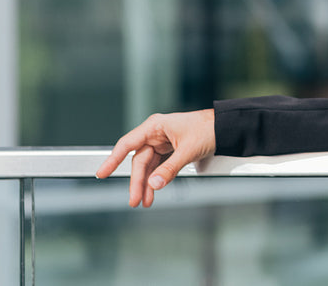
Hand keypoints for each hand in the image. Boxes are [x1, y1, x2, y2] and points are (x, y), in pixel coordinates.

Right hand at [95, 108, 214, 207]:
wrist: (225, 128)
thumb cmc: (208, 129)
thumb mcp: (189, 150)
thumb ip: (170, 168)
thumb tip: (154, 184)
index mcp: (156, 126)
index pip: (128, 144)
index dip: (113, 159)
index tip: (102, 173)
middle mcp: (156, 134)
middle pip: (139, 161)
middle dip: (137, 182)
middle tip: (134, 200)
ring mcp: (162, 143)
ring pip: (148, 167)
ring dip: (146, 184)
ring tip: (144, 201)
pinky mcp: (170, 151)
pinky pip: (158, 168)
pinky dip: (156, 180)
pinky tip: (153, 192)